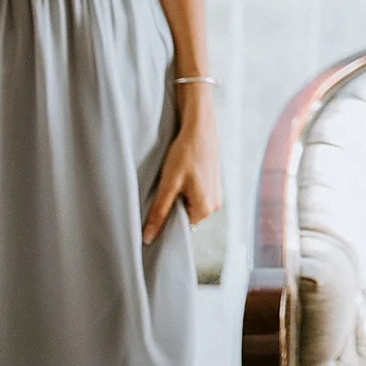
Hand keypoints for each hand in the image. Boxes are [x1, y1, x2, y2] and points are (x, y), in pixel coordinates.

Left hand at [144, 87, 221, 244]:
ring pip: (191, 205)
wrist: (200, 128)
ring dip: (181, 196)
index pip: (181, 226)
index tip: (158, 205)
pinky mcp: (215, 183)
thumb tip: (147, 238)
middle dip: (174, 206)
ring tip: (175, 179)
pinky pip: (198, 195)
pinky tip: (183, 175)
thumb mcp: (168, 184)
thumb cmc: (185, 154)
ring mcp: (217, 193)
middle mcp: (215, 205)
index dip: (167, 218)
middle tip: (166, 188)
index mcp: (206, 208)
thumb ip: (158, 213)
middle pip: (187, 216)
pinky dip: (188, 189)